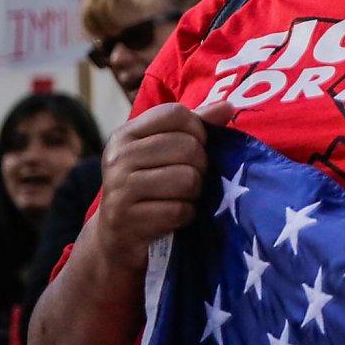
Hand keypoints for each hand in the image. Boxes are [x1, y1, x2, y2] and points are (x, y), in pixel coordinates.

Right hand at [88, 101, 232, 277]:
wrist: (116, 237)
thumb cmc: (149, 186)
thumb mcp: (164, 151)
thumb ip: (195, 126)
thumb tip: (228, 106)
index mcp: (125, 134)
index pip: (176, 113)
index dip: (197, 129)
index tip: (194, 146)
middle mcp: (118, 157)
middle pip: (188, 147)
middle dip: (200, 166)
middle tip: (189, 178)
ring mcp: (119, 189)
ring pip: (187, 179)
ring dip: (194, 193)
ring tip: (181, 197)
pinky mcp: (126, 219)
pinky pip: (180, 210)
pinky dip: (186, 215)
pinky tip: (173, 216)